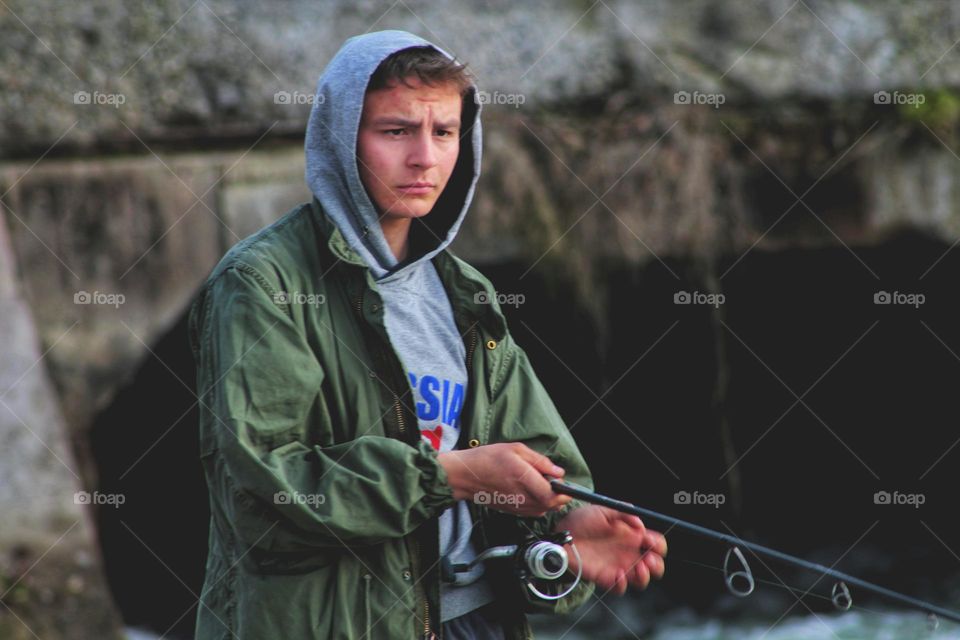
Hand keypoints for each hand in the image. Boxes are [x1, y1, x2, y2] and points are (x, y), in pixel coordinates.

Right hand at [437, 443, 572, 516]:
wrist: (465, 476)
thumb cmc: (488, 459)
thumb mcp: (516, 450)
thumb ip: (540, 461)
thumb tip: (559, 472)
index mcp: (523, 478)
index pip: (551, 495)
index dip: (564, 492)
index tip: (565, 484)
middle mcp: (521, 496)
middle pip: (551, 506)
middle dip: (558, 496)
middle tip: (554, 482)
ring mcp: (516, 506)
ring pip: (543, 510)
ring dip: (548, 500)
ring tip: (541, 484)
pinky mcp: (512, 511)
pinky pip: (533, 511)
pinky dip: (538, 503)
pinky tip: (531, 491)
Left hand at [556, 505, 666, 594]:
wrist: (562, 533)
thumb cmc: (583, 519)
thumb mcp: (603, 509)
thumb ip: (622, 513)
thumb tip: (640, 525)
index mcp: (631, 536)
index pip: (655, 543)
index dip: (658, 545)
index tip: (652, 543)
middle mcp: (628, 553)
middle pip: (654, 565)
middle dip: (657, 564)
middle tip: (648, 560)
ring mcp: (618, 566)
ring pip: (641, 579)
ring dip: (644, 577)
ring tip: (639, 568)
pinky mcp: (605, 577)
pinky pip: (620, 587)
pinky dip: (622, 584)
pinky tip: (618, 575)